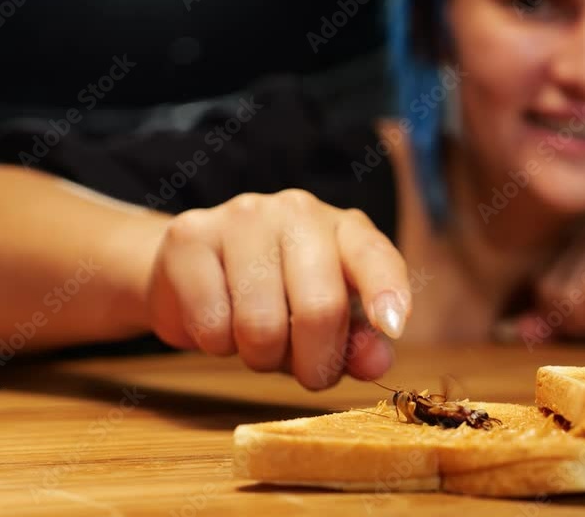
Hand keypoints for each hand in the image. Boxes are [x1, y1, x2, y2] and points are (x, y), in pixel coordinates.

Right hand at [145, 189, 410, 389]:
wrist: (193, 269)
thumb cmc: (277, 299)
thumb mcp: (328, 323)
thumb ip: (357, 343)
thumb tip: (376, 362)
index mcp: (344, 229)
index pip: (373, 255)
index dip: (387, 290)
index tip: (394, 326)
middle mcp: (298, 212)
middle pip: (319, 308)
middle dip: (314, 362)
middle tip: (307, 373)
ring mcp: (242, 217)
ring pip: (261, 324)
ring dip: (260, 357)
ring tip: (256, 341)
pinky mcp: (190, 234)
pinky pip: (211, 322)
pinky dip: (216, 345)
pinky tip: (218, 322)